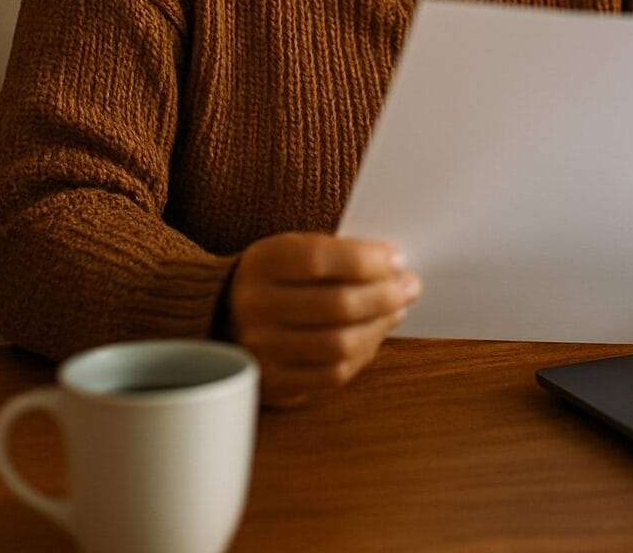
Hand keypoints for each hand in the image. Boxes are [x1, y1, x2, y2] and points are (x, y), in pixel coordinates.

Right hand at [227, 232, 421, 407]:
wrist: (223, 314)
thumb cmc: (278, 276)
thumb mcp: (295, 249)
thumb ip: (338, 254)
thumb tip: (396, 270)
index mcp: (263, 262)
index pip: (321, 259)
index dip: (367, 260)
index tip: (397, 258)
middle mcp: (256, 306)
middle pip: (337, 305)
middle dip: (384, 295)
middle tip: (409, 286)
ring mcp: (262, 349)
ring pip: (339, 344)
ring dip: (379, 326)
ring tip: (396, 309)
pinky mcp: (273, 383)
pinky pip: (331, 375)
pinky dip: (362, 354)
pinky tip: (374, 335)